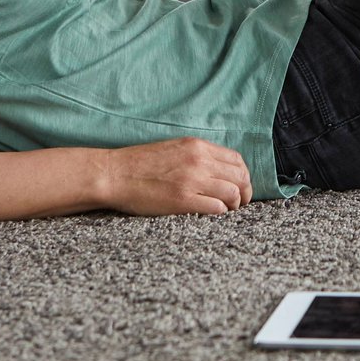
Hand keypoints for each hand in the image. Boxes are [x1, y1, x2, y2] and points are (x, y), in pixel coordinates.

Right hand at [102, 137, 252, 215]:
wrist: (113, 174)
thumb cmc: (139, 164)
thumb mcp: (174, 149)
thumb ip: (197, 155)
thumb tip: (219, 169)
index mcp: (197, 146)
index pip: (236, 160)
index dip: (243, 176)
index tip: (241, 186)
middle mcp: (198, 160)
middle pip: (240, 177)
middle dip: (245, 192)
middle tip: (240, 203)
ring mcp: (192, 180)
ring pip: (233, 193)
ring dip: (234, 205)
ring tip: (227, 211)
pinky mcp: (183, 200)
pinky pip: (216, 208)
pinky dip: (220, 212)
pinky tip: (212, 214)